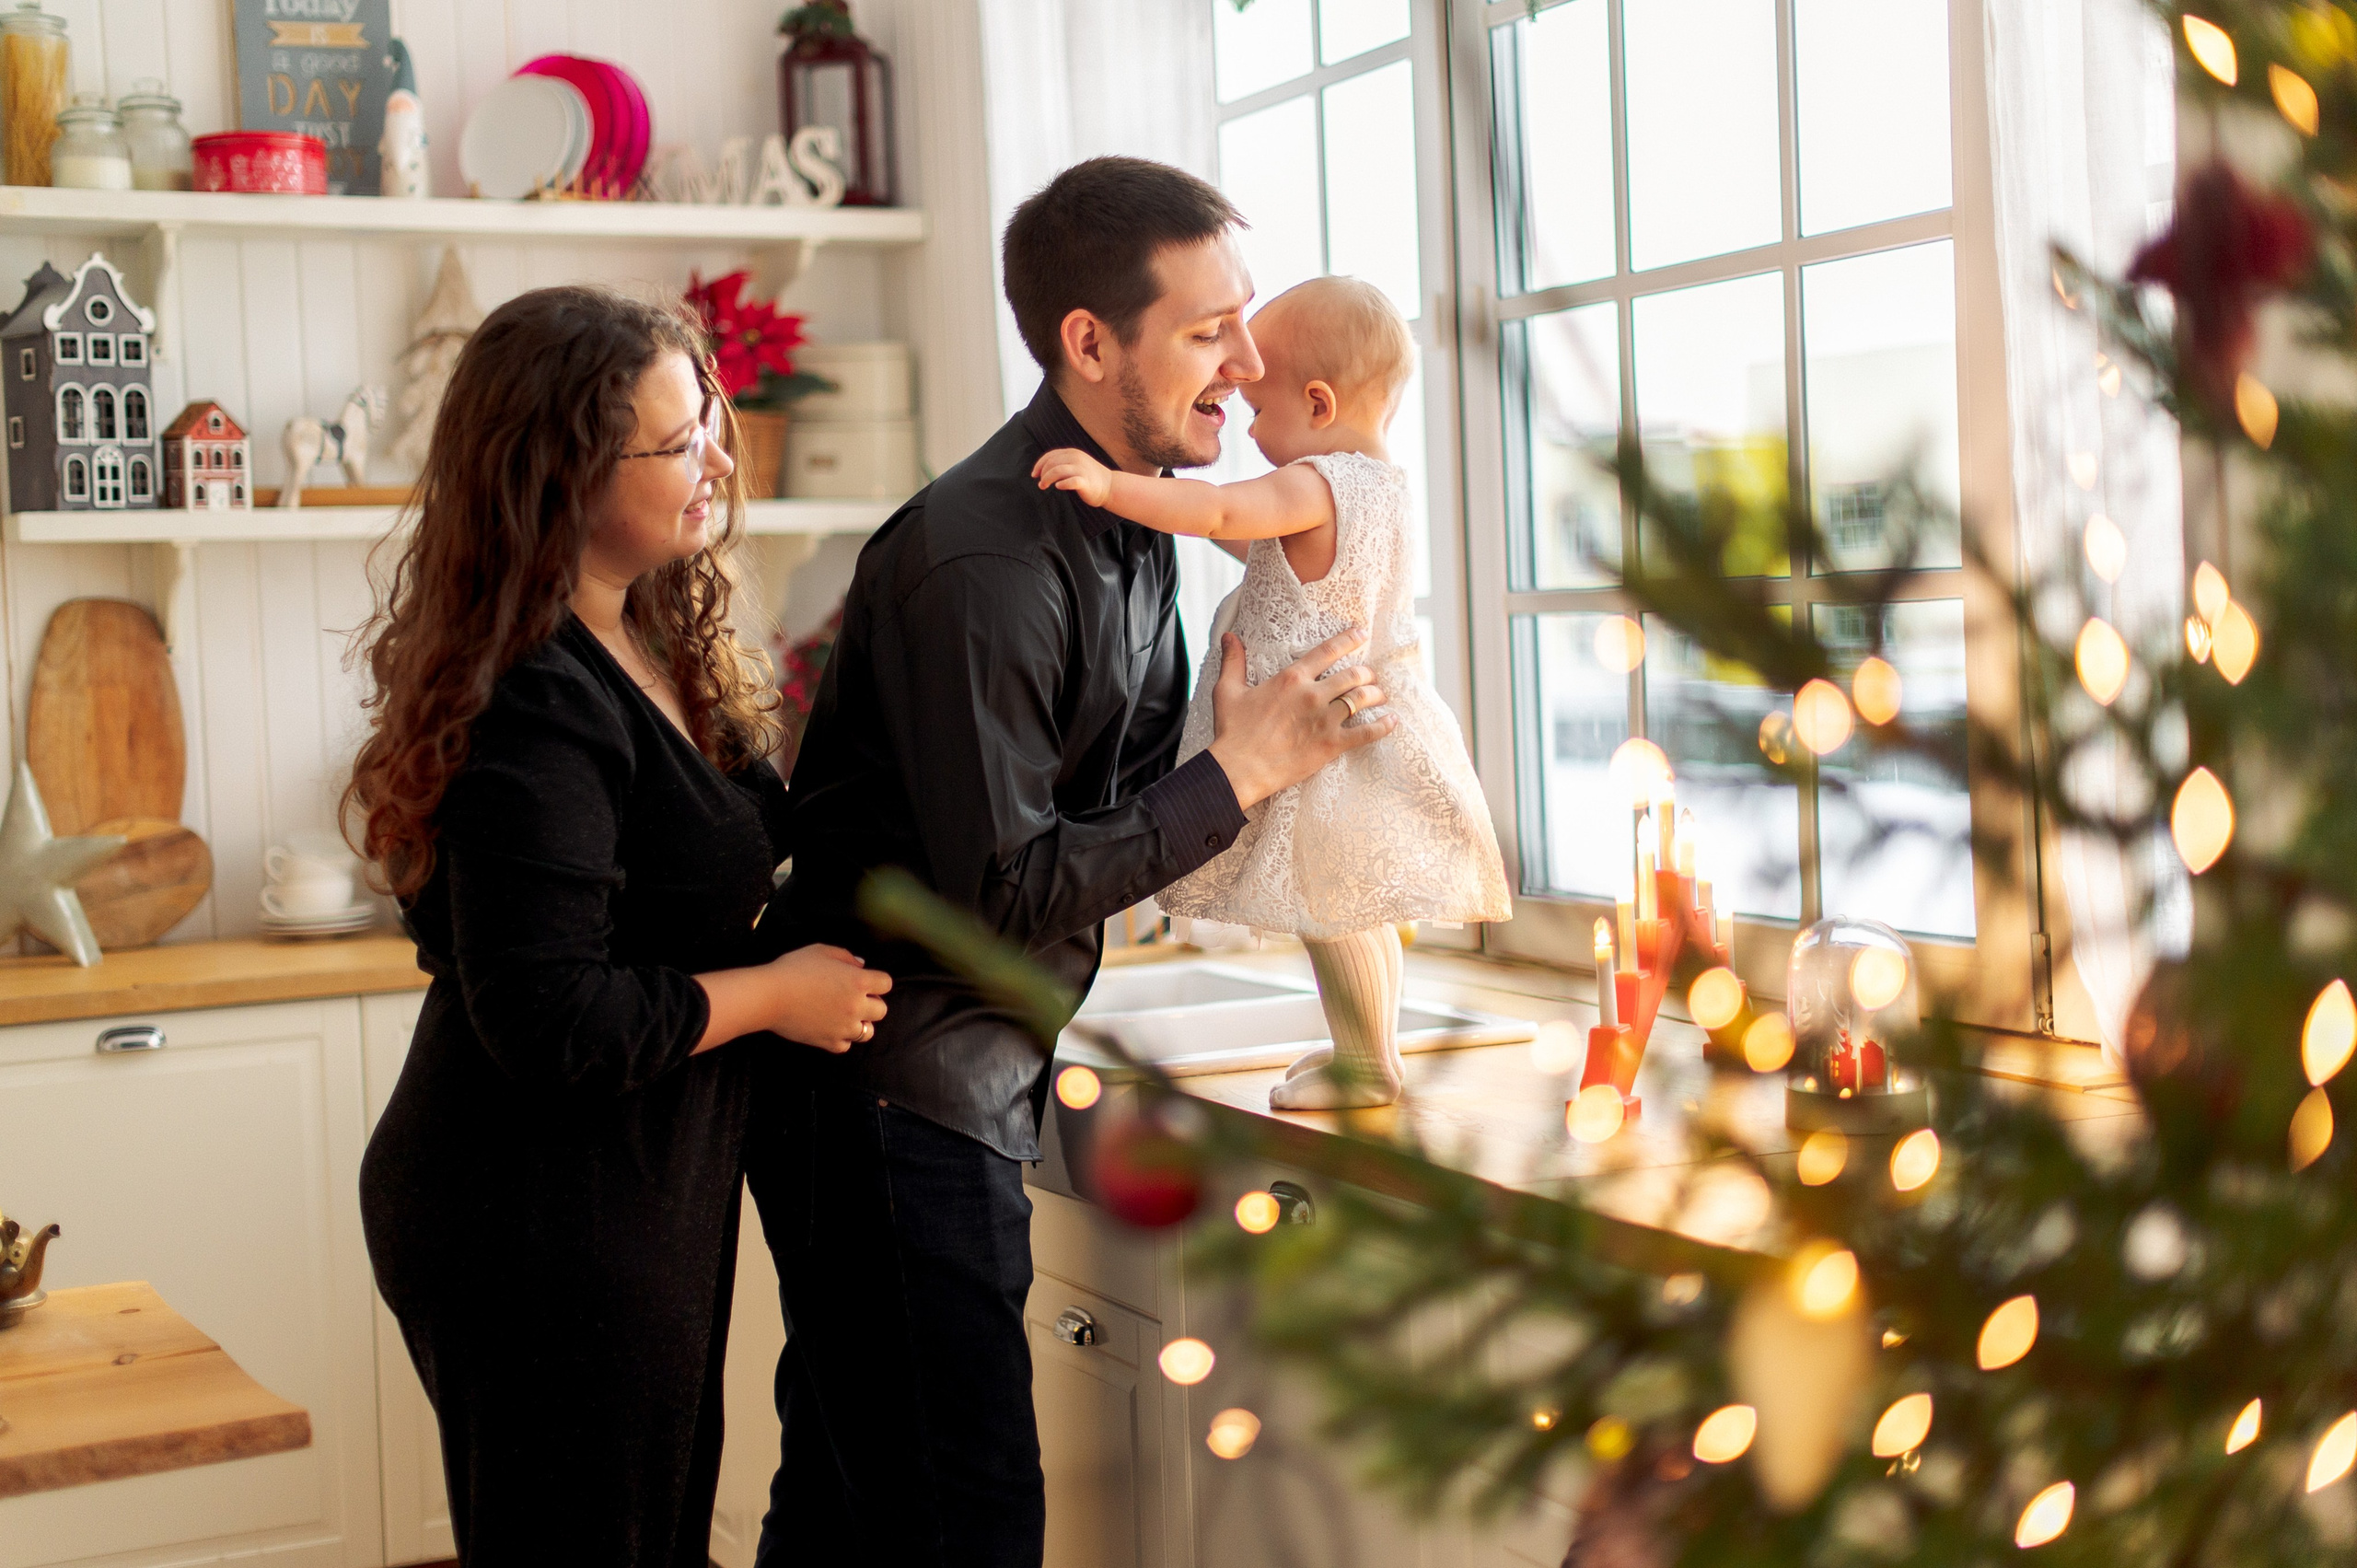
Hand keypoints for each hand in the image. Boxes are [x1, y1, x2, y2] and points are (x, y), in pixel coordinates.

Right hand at [762, 945, 891, 1053]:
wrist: (769, 996)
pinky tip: (831, 1027)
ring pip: (867, 1032)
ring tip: (844, 1015)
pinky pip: (845, 1045)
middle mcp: (856, 1006)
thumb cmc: (793, 969)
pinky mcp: (829, 1042)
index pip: (886, 984)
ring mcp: (844, 1027)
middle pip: (881, 1010)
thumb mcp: (821, 951)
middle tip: (853, 998)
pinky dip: (841, 1038)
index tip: (865, 980)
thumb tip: (860, 965)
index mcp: (858, 982)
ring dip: (860, 1023)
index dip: (877, 981)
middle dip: (871, 1003)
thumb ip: (846, 957)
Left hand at [1031, 447, 1112, 507]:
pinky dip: (1062, 484)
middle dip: (1042, 473)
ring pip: (1058, 470)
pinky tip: (1058, 487)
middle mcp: (1076, 458)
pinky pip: (1071, 481)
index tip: (1034, 474)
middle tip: (1041, 484)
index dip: (1039, 464)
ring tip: (1044, 486)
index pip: (1050, 455)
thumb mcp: (1075, 464)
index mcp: (1072, 453)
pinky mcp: (1086, 482)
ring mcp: (1082, 469)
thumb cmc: (1089, 477)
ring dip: (1047, 479)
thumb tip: (1042, 470)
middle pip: (1052, 463)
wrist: (1110, 486)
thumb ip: (1062, 463)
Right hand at [1204, 628, 1395, 810]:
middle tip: (1370, 676)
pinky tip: (1392, 721)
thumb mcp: (1227, 690)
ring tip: (1381, 695)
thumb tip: (1229, 636)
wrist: (1240, 768)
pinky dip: (1383, 726)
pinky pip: (1366, 732)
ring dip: (1376, 695)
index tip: (1361, 634)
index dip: (1349, 640)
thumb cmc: (1232, 731)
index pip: (1328, 651)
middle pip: (1352, 675)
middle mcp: (1312, 695)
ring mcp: (1324, 720)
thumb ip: (1233, 661)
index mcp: (1291, 679)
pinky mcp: (1331, 744)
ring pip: (1361, 699)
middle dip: (1366, 673)